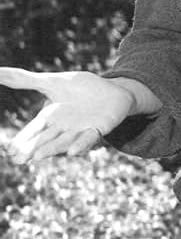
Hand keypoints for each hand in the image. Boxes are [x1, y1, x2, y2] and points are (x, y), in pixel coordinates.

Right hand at [0, 67, 135, 163]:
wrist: (111, 91)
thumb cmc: (79, 89)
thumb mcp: (51, 82)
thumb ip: (24, 80)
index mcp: (50, 118)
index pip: (33, 130)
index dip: (23, 140)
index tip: (10, 150)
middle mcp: (63, 128)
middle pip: (45, 140)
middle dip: (33, 148)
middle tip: (19, 159)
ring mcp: (81, 130)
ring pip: (64, 142)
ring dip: (52, 149)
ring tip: (38, 157)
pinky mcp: (99, 129)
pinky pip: (89, 138)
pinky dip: (81, 144)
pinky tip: (73, 151)